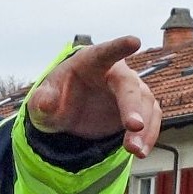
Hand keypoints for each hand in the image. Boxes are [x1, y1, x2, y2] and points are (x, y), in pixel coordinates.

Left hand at [28, 36, 161, 159]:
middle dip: (133, 105)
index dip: (119, 47)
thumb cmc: (57, 97)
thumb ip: (42, 100)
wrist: (68, 111)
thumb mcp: (42, 101)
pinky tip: (142, 151)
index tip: (135, 42)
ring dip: (144, 128)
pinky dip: (149, 135)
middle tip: (134, 126)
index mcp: (92, 62)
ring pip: (145, 103)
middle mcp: (116, 73)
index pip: (106, 52)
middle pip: (129, 85)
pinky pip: (150, 118)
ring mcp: (129, 90)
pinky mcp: (137, 108)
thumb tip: (45, 103)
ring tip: (135, 151)